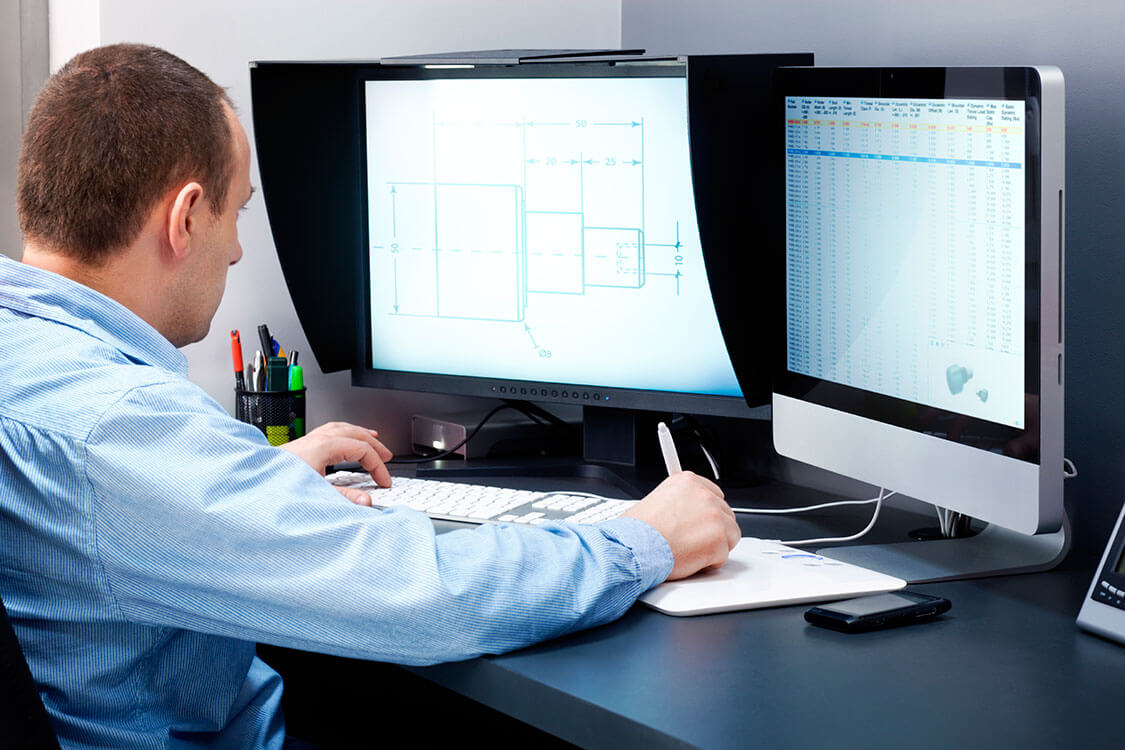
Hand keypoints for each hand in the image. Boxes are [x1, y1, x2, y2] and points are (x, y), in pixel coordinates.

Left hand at [280, 421, 392, 505]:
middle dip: (375, 445)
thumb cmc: (276, 487)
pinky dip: (344, 433)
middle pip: (355, 434)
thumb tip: (366, 501)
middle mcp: (316, 439)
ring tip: (373, 439)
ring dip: (360, 434)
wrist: (250, 484)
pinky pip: (330, 430)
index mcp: (323, 447)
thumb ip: (343, 498)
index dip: (378, 466)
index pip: (362, 450)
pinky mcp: (301, 445)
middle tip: (388, 458)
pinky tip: (344, 439)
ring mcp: (307, 439)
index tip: (383, 481)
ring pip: (342, 428)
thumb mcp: (315, 494)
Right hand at [623, 471, 739, 580]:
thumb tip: (686, 512)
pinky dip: (710, 563)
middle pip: (725, 514)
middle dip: (713, 530)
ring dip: (715, 545)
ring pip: (730, 534)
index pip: (714, 494)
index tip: (700, 522)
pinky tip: (690, 560)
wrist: (634, 548)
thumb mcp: (654, 500)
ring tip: (690, 550)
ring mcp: (714, 516)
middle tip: (692, 541)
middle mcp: (704, 494)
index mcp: (688, 481)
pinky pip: (724, 555)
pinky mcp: (719, 540)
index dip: (707, 513)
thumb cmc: (636, 531)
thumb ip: (678, 503)